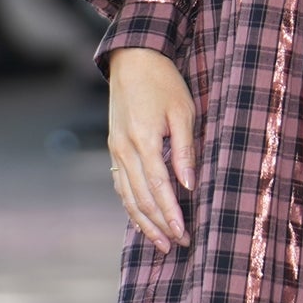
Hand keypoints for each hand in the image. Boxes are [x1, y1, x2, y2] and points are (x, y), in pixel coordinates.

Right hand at [106, 46, 195, 252]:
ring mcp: (116, 149)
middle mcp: (125, 149)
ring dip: (144, 222)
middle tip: (178, 244)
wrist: (132, 58)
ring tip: (160, 242)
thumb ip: (184, 150)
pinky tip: (142, 218)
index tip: (184, 234)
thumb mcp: (182, 111)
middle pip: (141, 198)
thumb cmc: (163, 81)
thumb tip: (189, 185)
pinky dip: (131, 206)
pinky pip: (120, 185)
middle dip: (160, 224)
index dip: (171, 213)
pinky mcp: (114, 147)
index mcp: (144, 140)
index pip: (159, 187)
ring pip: (128, 197)